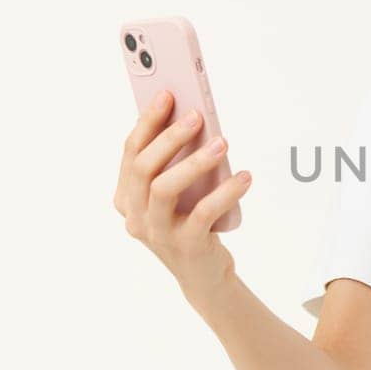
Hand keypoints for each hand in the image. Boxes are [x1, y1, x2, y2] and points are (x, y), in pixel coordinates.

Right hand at [113, 89, 251, 291]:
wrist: (204, 274)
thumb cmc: (191, 222)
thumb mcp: (179, 192)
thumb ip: (176, 163)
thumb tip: (192, 119)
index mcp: (126, 197)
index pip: (130, 153)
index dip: (146, 122)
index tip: (166, 95)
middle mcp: (135, 215)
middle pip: (142, 168)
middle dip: (168, 137)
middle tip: (197, 116)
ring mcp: (157, 233)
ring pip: (164, 189)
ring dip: (194, 162)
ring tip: (222, 143)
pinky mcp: (185, 247)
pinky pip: (202, 214)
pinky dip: (225, 193)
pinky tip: (244, 178)